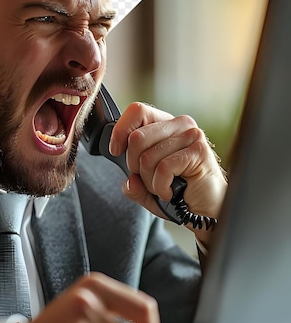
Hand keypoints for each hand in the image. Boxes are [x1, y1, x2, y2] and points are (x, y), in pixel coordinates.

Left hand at [108, 102, 227, 245]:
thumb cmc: (178, 193)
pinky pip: (163, 168)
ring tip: (164, 187)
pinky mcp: (199, 151)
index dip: (120, 131)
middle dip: (134, 166)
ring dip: (150, 181)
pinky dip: (161, 187)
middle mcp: (179, 125)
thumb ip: (132, 184)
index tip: (116, 151)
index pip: (137, 111)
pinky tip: (171, 192)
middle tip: (149, 179)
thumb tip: (130, 181)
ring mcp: (191, 136)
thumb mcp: (146, 188)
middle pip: (136, 138)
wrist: (205, 211)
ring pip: (147, 157)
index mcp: (165, 125)